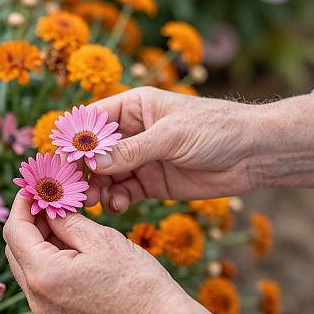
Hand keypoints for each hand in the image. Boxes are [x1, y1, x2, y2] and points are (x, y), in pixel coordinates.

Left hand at [3, 193, 249, 313]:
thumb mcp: (101, 239)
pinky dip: (49, 262)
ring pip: (28, 268)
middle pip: (16, 250)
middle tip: (50, 201)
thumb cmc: (137, 281)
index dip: (21, 204)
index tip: (32, 187)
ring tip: (63, 221)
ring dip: (39, 242)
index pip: (14, 230)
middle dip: (29, 221)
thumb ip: (66, 220)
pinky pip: (42, 285)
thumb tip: (49, 207)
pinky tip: (71, 248)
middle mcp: (37, 299)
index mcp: (44, 275)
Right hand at [87, 87, 255, 212]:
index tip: (60, 163)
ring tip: (94, 201)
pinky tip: (118, 205)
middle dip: (82, 171)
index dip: (73, 142)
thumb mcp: (171, 136)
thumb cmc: (215, 129)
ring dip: (96, 188)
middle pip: (93, 153)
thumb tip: (93, 164)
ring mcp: (139, 159)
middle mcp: (131, 133)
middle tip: (73, 190)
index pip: (91, 123)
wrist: (253, 153)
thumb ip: (132, 150)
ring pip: (105, 175)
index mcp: (132, 108)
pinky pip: (123, 192)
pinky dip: (116, 200)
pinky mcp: (150, 182)